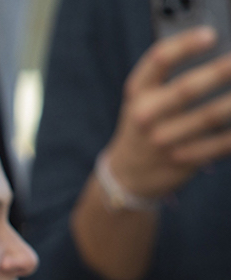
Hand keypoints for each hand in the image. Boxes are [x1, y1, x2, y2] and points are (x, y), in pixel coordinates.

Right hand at [105, 26, 230, 201]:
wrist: (128, 174)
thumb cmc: (146, 124)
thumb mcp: (144, 98)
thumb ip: (169, 76)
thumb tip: (220, 58)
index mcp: (138, 92)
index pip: (158, 61)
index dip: (185, 46)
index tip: (211, 35)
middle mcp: (146, 116)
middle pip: (186, 89)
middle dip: (218, 73)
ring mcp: (163, 141)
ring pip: (208, 116)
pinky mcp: (181, 160)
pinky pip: (218, 144)